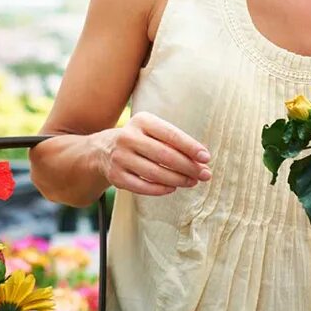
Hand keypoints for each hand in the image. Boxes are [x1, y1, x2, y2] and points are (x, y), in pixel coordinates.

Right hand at [97, 111, 212, 196]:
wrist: (103, 150)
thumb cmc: (140, 139)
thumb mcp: (153, 131)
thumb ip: (175, 142)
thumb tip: (201, 161)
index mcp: (141, 121)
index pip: (171, 135)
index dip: (191, 147)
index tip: (206, 158)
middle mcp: (128, 137)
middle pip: (165, 155)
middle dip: (188, 167)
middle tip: (205, 175)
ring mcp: (120, 158)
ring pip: (155, 173)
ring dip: (178, 180)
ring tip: (192, 182)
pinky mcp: (116, 176)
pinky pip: (143, 187)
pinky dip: (161, 189)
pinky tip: (173, 188)